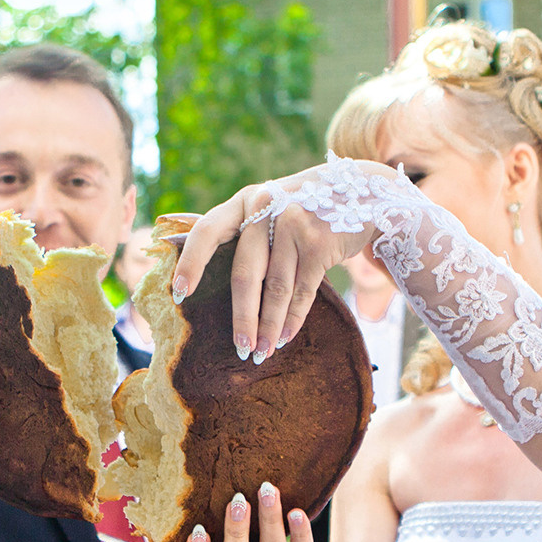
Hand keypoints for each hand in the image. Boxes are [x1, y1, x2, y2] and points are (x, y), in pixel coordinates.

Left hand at [173, 164, 383, 362]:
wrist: (362, 190)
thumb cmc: (305, 209)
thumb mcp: (271, 206)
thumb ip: (248, 233)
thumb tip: (213, 281)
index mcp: (244, 201)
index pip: (207, 231)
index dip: (191, 263)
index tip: (179, 292)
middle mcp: (265, 209)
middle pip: (245, 274)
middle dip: (241, 317)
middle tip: (238, 348)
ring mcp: (293, 224)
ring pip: (275, 289)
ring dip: (268, 326)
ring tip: (261, 351)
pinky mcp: (318, 243)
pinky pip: (302, 291)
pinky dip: (292, 319)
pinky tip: (284, 338)